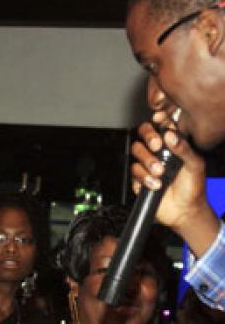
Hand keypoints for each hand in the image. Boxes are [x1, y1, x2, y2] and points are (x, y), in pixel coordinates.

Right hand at [130, 112, 219, 256]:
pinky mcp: (137, 176)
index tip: (159, 119)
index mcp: (171, 143)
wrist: (184, 211)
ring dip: (147, 160)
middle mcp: (156, 150)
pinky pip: (134, 170)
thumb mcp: (195, 165)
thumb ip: (183, 148)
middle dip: (148, 136)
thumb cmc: (192, 187)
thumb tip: (170, 135)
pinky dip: (145, 177)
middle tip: (156, 145)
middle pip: (143, 132)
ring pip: (136, 150)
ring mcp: (146, 162)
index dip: (158, 119)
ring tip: (160, 172)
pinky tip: (156, 184)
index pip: (161, 125)